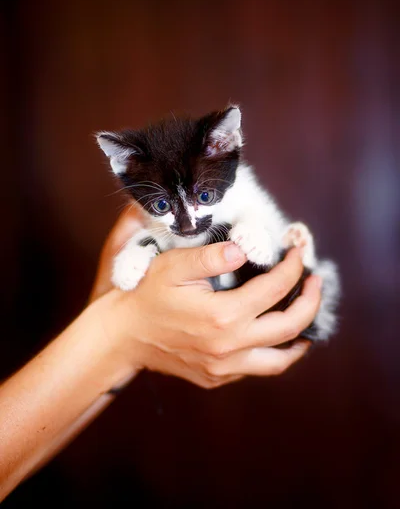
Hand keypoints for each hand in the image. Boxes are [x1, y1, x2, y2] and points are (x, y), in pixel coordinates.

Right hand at [93, 210, 321, 388]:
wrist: (121, 336)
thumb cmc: (145, 295)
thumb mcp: (173, 265)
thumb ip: (211, 256)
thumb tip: (244, 250)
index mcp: (223, 315)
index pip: (275, 288)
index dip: (293, 266)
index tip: (297, 251)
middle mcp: (230, 346)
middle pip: (290, 327)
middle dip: (310, 300)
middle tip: (315, 281)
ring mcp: (224, 367)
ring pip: (279, 360)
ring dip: (300, 337)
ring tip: (306, 316)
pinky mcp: (216, 378)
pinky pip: (256, 368)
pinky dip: (273, 352)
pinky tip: (271, 335)